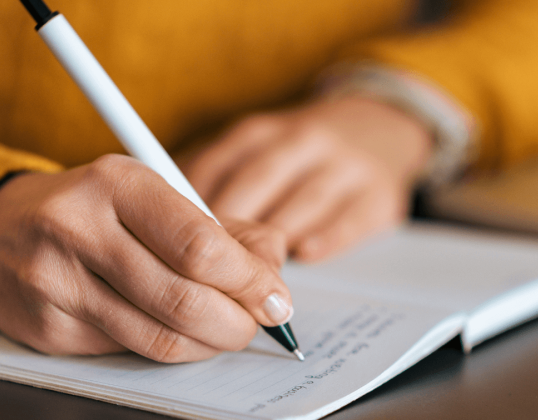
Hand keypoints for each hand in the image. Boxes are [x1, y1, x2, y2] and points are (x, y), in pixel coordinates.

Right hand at [0, 154, 292, 362]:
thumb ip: (222, 228)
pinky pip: (127, 352)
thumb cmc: (93, 210)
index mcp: (117, 182)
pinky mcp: (45, 327)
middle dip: (236, 322)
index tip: (275, 297)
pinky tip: (174, 332)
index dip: (250, 281)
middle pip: (184, 298)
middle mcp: (79, 227)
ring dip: (207, 344)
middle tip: (255, 324)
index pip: (200, 245)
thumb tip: (273, 267)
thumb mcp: (155, 196)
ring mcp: (56, 281)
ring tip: (223, 331)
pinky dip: (166, 348)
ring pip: (158, 337)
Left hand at [186, 96, 433, 261]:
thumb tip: (159, 223)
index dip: (192, 208)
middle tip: (207, 270)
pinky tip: (306, 254)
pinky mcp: (378, 194)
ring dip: (275, 239)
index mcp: (260, 133)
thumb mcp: (254, 151)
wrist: (379, 128)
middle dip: (230, 229)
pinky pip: (350, 218)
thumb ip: (213, 181)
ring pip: (302, 201)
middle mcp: (301, 141)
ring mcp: (344, 166)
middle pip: (257, 183)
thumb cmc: (297, 156)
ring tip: (250, 276)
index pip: (216, 167)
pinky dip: (326, 237)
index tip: (172, 243)